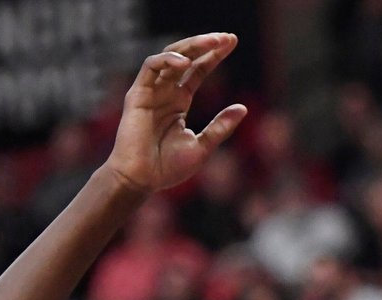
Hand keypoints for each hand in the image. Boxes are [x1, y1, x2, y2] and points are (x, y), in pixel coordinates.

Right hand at [104, 33, 247, 194]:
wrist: (143, 180)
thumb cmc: (169, 167)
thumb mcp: (203, 145)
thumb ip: (221, 126)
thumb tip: (243, 108)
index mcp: (179, 101)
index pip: (198, 70)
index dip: (214, 56)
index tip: (232, 43)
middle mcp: (165, 92)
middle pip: (186, 58)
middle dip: (206, 45)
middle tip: (228, 38)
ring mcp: (151, 91)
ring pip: (169, 57)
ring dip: (191, 47)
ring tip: (214, 42)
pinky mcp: (137, 95)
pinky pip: (150, 68)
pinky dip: (167, 61)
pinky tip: (187, 62)